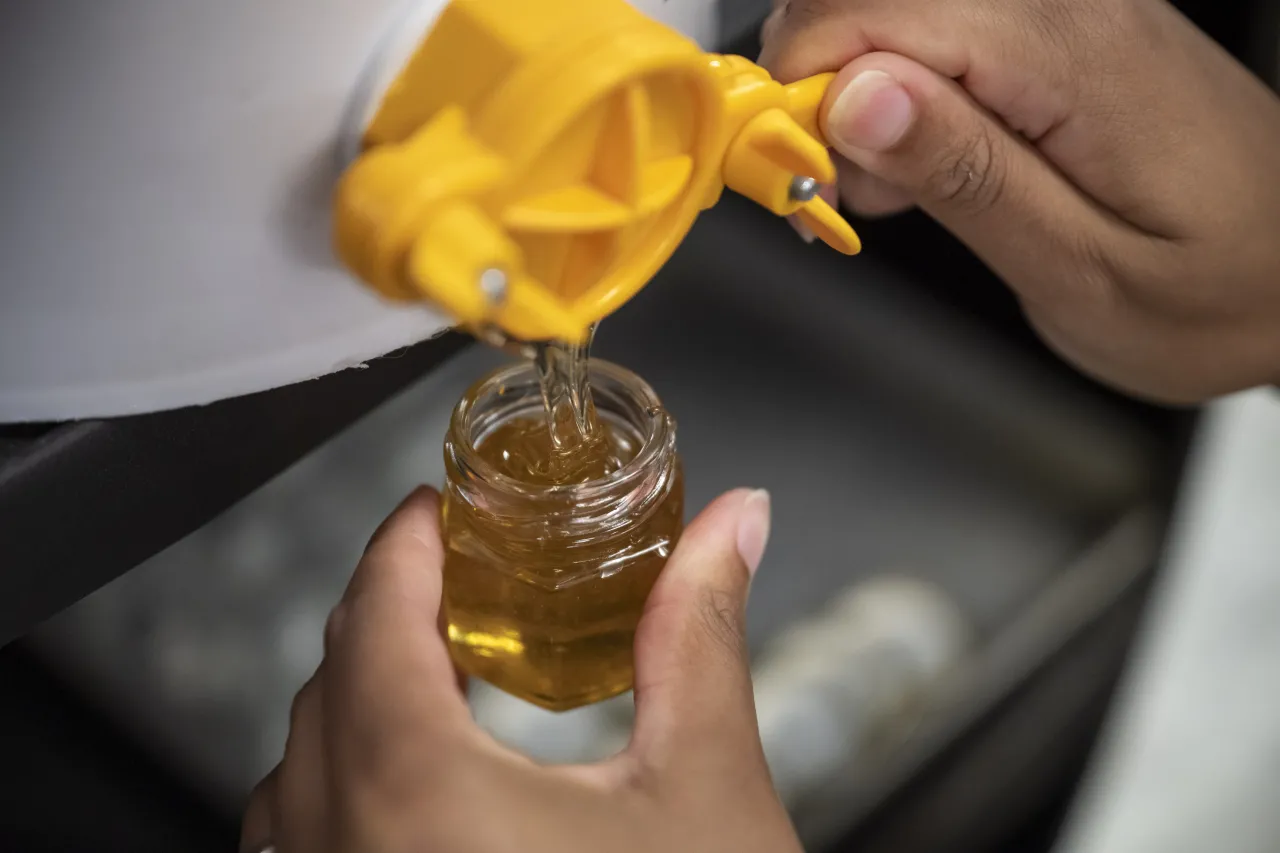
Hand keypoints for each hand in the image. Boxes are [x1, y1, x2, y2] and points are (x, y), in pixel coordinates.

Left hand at [241, 486, 792, 852]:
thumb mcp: (706, 788)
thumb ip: (700, 633)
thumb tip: (733, 526)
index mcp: (415, 796)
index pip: (373, 616)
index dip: (404, 543)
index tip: (436, 511)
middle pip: (329, 685)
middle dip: (389, 613)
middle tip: (459, 579)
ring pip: (298, 772)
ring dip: (359, 702)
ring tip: (439, 671)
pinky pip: (300, 846)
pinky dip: (344, 788)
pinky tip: (419, 791)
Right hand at [761, 0, 1279, 402]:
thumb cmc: (1216, 289)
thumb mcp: (1080, 270)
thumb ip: (965, 176)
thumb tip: (852, 99)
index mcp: (1070, 55)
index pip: (864, 14)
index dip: (800, 96)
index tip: (798, 183)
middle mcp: (1066, 3)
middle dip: (814, 98)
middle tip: (842, 197)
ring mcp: (1062, 6)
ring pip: (885, 12)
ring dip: (850, 100)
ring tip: (891, 191)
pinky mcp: (1055, 28)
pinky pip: (931, 30)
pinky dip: (894, 97)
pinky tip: (919, 161)